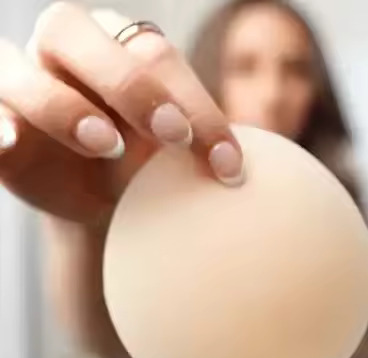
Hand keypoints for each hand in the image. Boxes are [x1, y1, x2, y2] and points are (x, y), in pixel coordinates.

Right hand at [0, 2, 243, 225]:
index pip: (158, 58)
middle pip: (84, 38)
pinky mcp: (0, 121)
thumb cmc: (145, 169)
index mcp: (122, 50)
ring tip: (105, 143)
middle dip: (132, 86)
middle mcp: (69, 53)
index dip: (196, 106)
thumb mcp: (175, 157)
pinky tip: (13, 143)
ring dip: (62, 106)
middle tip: (173, 136)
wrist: (106, 201)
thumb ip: (198, 147)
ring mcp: (25, 83)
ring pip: (21, 71)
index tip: (228, 164)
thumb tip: (237, 170)